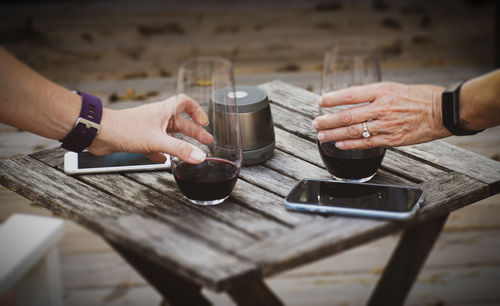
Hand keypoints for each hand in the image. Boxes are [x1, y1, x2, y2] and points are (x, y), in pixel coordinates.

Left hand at [88, 94, 213, 162]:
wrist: (99, 133)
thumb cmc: (124, 128)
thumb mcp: (157, 140)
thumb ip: (179, 149)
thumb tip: (199, 156)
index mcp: (163, 111)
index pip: (185, 102)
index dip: (197, 110)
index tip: (205, 122)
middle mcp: (157, 118)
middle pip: (181, 123)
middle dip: (194, 132)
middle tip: (205, 141)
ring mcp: (148, 129)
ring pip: (169, 136)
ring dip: (180, 143)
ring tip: (190, 153)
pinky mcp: (139, 140)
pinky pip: (156, 146)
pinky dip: (162, 153)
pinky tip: (165, 161)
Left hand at [312, 82, 450, 149]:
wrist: (443, 110)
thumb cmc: (419, 97)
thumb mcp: (394, 88)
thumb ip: (373, 95)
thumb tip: (350, 102)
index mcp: (382, 91)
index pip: (350, 94)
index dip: (332, 99)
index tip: (319, 102)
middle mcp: (382, 107)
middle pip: (347, 115)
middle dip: (327, 120)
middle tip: (315, 123)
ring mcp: (387, 124)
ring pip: (354, 130)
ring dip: (334, 134)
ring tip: (321, 135)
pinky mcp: (393, 139)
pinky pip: (367, 143)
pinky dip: (350, 145)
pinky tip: (339, 145)